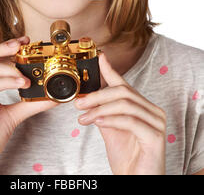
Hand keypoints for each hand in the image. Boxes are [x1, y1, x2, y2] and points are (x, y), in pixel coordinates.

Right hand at [0, 36, 58, 174]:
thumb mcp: (12, 115)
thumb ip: (30, 103)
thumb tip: (53, 96)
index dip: (4, 44)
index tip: (24, 41)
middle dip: (0, 45)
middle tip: (20, 46)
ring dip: (9, 66)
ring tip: (27, 75)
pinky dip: (6, 82)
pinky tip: (22, 84)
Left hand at [74, 52, 165, 174]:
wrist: (135, 180)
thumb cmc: (126, 156)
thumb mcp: (109, 128)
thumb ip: (102, 110)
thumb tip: (88, 95)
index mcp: (142, 106)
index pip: (124, 84)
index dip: (110, 69)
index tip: (99, 57)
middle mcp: (152, 110)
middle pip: (123, 92)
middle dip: (97, 95)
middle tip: (79, 103)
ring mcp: (156, 123)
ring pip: (125, 104)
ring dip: (99, 109)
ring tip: (84, 117)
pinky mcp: (155, 136)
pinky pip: (130, 121)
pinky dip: (110, 119)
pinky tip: (97, 122)